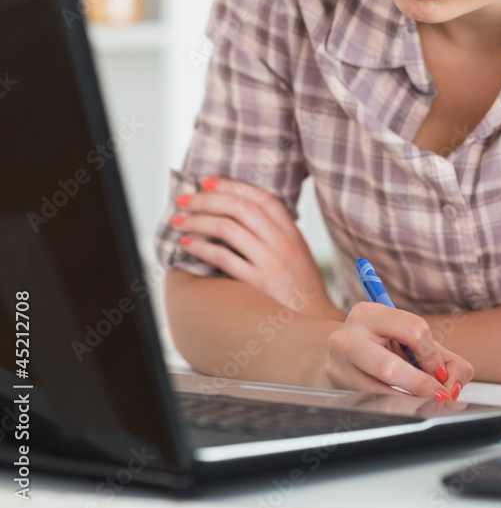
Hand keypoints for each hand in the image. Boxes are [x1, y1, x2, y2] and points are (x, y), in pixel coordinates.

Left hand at [171, 176, 344, 320]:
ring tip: (179, 222)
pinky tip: (187, 246)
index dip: (232, 185)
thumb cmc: (301, 290)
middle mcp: (282, 242)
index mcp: (291, 232)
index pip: (261, 197)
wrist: (315, 326)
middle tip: (183, 199)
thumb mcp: (297, 254)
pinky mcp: (259, 284)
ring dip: (198, 221)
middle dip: (207, 199)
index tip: (208, 181)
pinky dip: (201, 248)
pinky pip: (224, 258)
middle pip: (240, 208)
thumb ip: (275, 233)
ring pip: (228, 228)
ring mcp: (271, 262)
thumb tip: (237, 214)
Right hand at [320, 300, 473, 399]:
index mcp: (370, 313)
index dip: (432, 356)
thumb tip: (454, 384)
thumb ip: (445, 360)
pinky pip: (371, 406)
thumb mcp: (412, 342)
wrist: (342, 356)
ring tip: (426, 405)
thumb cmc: (384, 347)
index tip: (438, 370)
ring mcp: (339, 366)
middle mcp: (348, 337)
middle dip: (422, 386)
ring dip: (410, 404)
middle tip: (440, 396)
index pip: (413, 330)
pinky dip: (395, 410)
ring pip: (379, 393)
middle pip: (389, 367)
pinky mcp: (338, 390)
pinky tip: (405, 408)